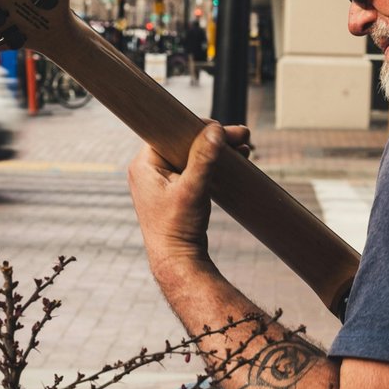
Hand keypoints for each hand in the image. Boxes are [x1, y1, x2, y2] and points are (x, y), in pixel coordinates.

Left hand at [127, 121, 250, 273]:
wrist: (178, 261)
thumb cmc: (178, 227)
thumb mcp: (193, 189)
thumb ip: (204, 158)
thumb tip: (216, 130)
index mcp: (144, 164)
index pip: (169, 132)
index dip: (195, 126)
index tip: (220, 127)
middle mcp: (150, 170)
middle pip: (184, 142)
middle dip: (213, 138)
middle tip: (241, 136)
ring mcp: (162, 181)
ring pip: (192, 154)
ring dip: (216, 150)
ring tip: (244, 148)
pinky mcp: (175, 191)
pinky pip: (195, 168)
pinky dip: (213, 164)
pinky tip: (235, 161)